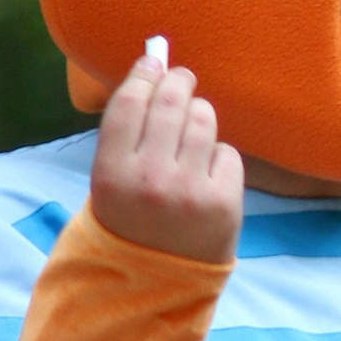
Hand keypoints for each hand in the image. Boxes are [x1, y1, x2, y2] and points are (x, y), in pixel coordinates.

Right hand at [91, 51, 242, 266]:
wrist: (161, 279)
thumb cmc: (134, 217)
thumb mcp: (112, 175)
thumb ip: (127, 127)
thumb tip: (153, 64)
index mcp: (113, 170)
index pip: (130, 102)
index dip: (144, 74)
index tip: (154, 61)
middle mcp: (151, 179)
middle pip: (169, 104)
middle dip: (179, 82)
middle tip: (183, 77)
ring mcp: (190, 192)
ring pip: (203, 122)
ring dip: (201, 113)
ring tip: (195, 122)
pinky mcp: (225, 205)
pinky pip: (228, 154)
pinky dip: (220, 154)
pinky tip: (209, 169)